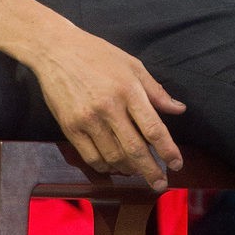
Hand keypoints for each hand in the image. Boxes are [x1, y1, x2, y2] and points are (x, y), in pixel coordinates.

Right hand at [30, 25, 184, 190]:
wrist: (55, 50)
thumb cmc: (97, 54)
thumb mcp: (132, 65)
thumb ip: (155, 91)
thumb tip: (178, 110)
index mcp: (128, 90)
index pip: (153, 128)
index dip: (167, 150)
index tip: (176, 164)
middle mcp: (108, 108)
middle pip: (135, 150)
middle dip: (151, 171)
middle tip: (160, 183)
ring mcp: (87, 120)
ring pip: (113, 157)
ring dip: (128, 169)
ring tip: (137, 171)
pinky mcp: (70, 127)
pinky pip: (91, 157)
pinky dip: (105, 167)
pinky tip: (114, 166)